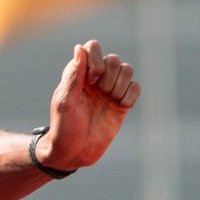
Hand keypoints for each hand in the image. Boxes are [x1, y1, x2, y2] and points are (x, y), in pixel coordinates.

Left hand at [37, 40, 140, 170]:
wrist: (74, 152)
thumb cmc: (64, 126)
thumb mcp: (65, 100)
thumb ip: (73, 74)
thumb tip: (79, 47)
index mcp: (78, 74)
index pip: (92, 48)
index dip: (96, 59)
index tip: (89, 80)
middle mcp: (95, 79)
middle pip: (114, 59)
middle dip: (109, 75)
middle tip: (98, 93)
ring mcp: (110, 91)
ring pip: (127, 70)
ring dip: (120, 84)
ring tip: (109, 100)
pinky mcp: (122, 103)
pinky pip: (136, 87)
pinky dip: (130, 95)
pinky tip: (119, 107)